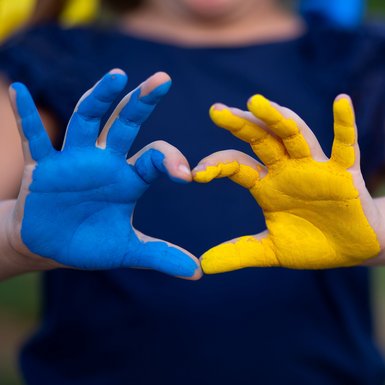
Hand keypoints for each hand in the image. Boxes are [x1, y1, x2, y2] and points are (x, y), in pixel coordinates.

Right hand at [7, 69, 200, 278]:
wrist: (51, 246)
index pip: (155, 158)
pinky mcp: (42, 167)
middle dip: (142, 102)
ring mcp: (73, 160)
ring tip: (117, 76)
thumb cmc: (90, 242)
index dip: (171, 161)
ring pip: (86, 120)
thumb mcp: (128, 251)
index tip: (186, 175)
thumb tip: (198, 272)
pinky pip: (34, 138)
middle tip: (163, 79)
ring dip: (99, 98)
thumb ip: (161, 256)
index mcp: (129, 178)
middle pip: (125, 123)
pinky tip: (17, 89)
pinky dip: (25, 116)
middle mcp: (105, 161)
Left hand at [193, 94, 384, 272]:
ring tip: (256, 101)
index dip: (216, 166)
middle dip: (240, 125)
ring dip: (277, 118)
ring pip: (294, 135)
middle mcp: (286, 170)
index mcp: (266, 185)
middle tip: (216, 111)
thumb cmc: (311, 244)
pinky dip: (344, 124)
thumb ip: (239, 253)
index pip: (236, 166)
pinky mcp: (345, 173)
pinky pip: (346, 145)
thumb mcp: (270, 251)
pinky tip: (341, 101)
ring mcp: (315, 167)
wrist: (351, 251)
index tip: (194, 174)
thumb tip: (203, 265)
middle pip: (260, 140)